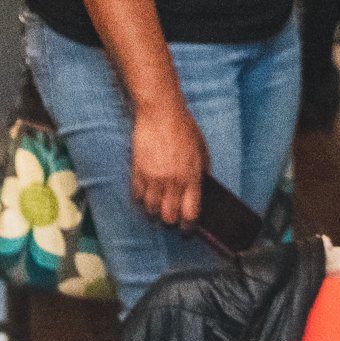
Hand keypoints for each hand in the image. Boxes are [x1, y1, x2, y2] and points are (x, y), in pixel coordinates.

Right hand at [128, 95, 209, 227]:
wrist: (160, 111)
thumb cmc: (184, 127)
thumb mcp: (202, 149)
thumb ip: (203, 171)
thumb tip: (202, 187)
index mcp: (191, 177)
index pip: (190, 213)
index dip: (189, 226)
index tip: (187, 228)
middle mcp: (172, 181)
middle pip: (169, 217)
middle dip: (171, 221)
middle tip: (172, 217)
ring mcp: (153, 177)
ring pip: (151, 209)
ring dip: (155, 210)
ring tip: (158, 204)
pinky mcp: (137, 170)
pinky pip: (136, 195)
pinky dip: (141, 198)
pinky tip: (146, 193)